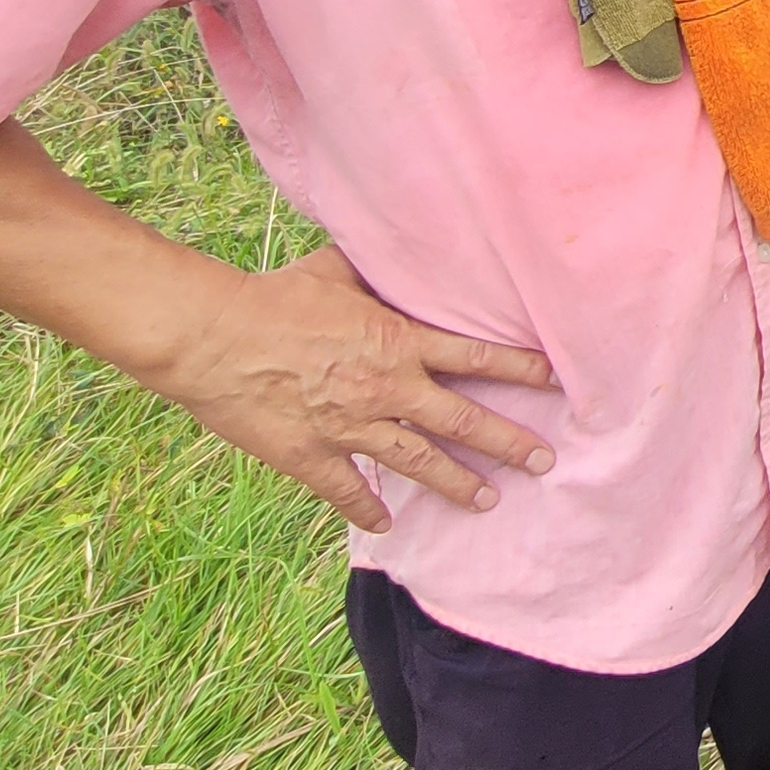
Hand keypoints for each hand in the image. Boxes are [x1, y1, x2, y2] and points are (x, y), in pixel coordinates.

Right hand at [151, 245, 558, 532]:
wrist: (214, 337)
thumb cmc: (273, 296)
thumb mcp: (333, 269)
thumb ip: (373, 268)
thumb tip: (395, 244)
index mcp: (398, 343)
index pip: (475, 358)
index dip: (519, 371)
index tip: (555, 384)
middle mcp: (387, 389)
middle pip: (463, 422)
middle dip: (508, 443)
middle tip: (544, 461)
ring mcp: (352, 427)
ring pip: (419, 463)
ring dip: (457, 484)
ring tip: (488, 501)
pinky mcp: (312, 456)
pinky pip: (349, 490)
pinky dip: (367, 510)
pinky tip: (385, 525)